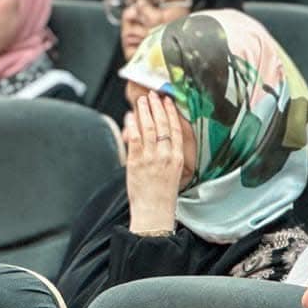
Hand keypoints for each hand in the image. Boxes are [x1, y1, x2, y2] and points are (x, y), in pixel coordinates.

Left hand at [122, 94, 191, 233]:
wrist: (154, 213)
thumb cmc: (162, 197)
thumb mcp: (173, 174)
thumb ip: (167, 156)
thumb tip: (158, 139)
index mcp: (178, 158)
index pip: (176, 129)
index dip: (171, 113)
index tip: (167, 101)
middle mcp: (166, 155)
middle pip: (162, 124)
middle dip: (156, 107)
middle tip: (152, 95)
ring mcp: (151, 158)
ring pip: (148, 128)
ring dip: (144, 111)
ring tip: (141, 101)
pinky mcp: (136, 162)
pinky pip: (134, 138)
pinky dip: (132, 125)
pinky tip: (130, 116)